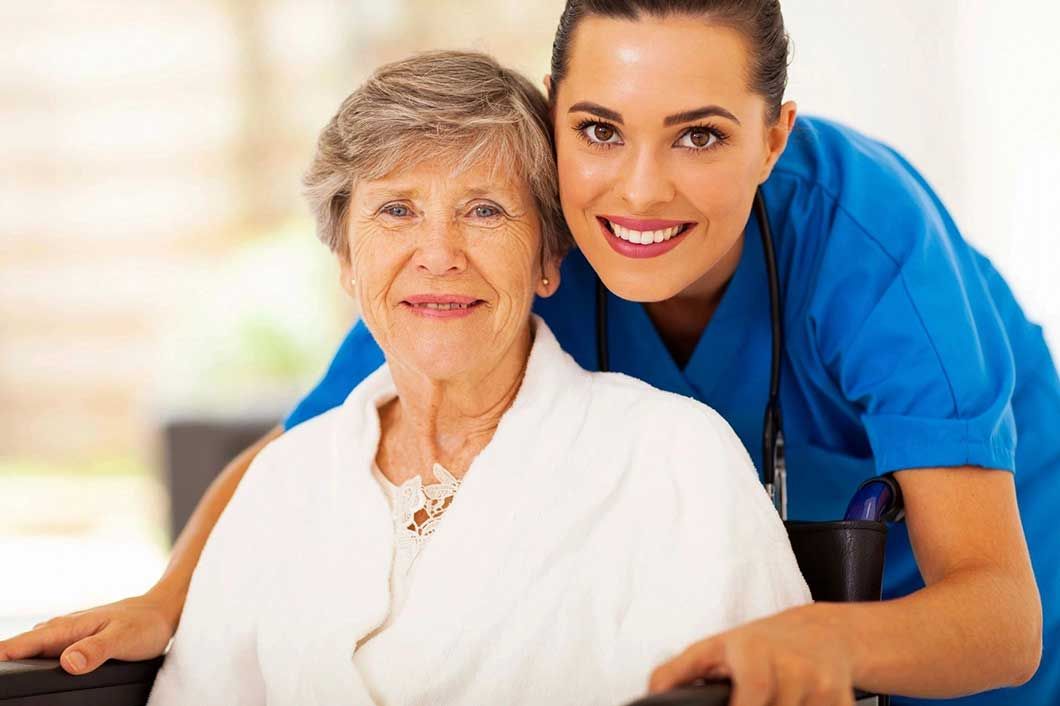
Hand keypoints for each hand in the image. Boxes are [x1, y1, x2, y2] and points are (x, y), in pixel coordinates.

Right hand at [0, 587, 180, 673]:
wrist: (162, 611)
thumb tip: (68, 662)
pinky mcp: (74, 641)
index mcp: (65, 629)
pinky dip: (33, 660)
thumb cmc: (145, 624)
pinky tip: (32, 669)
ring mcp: (66, 635)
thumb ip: (95, 650)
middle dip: (2, 663)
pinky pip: (45, 652)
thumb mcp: (123, 639)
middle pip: (18, 649)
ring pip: (31, 650)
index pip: (18, 645)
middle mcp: (60, 630)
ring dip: (15, 661)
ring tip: (5, 675)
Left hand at [648, 605, 855, 705]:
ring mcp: (821, 686)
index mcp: (754, 653)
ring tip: (772, 701)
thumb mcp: (714, 649)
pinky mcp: (842, 702)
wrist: (822, 634)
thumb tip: (651, 696)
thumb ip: (677, 673)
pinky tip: (795, 705)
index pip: (755, 690)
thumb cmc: (758, 646)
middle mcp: (791, 666)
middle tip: (754, 701)